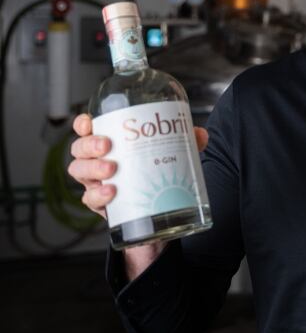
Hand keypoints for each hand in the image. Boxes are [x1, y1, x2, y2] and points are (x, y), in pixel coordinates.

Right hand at [68, 113, 208, 218]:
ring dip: (92, 168)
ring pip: (79, 171)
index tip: (89, 122)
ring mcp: (96, 182)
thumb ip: (186, 142)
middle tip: (107, 145)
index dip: (83, 123)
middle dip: (89, 144)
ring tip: (111, 169)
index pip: (88, 128)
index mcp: (110, 142)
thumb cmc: (155, 171)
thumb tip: (199, 134)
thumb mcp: (172, 153)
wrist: (158, 210)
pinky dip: (98, 194)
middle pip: (79, 148)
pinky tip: (112, 192)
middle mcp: (98, 161)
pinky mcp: (101, 204)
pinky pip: (90, 198)